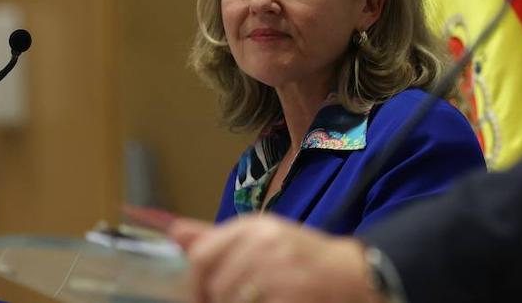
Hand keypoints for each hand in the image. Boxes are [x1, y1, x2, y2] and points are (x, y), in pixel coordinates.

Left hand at [170, 215, 382, 302]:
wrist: (348, 273)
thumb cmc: (298, 257)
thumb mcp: (259, 240)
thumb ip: (215, 239)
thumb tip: (174, 231)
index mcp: (253, 226)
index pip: (202, 255)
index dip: (195, 283)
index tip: (201, 297)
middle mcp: (264, 242)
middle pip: (215, 284)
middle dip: (218, 300)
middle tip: (236, 301)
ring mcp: (279, 268)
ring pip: (231, 300)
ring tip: (260, 300)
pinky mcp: (291, 293)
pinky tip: (273, 302)